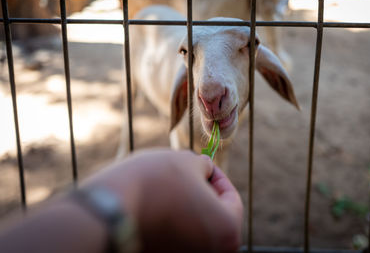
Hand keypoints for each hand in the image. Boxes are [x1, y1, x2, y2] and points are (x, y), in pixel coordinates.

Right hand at [85, 149, 242, 252]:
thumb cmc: (153, 182)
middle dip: (202, 192)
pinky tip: (155, 204)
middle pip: (213, 215)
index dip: (218, 176)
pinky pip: (175, 238)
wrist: (108, 211)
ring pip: (194, 227)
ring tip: (167, 187)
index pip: (232, 198)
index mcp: (227, 230)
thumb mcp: (187, 161)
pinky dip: (171, 221)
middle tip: (186, 174)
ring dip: (186, 205)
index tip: (203, 165)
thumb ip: (204, 166)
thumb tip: (204, 170)